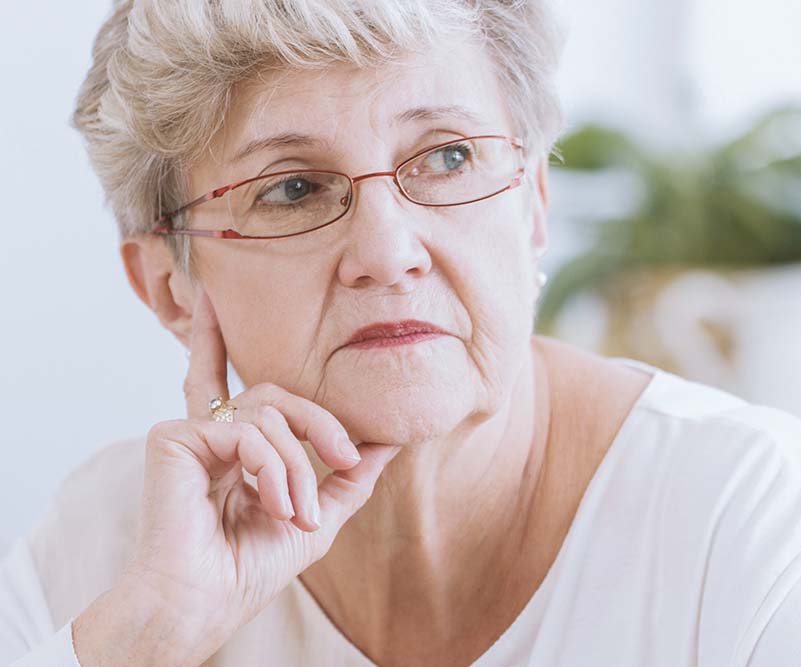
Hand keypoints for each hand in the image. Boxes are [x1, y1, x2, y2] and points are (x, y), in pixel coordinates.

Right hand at [75, 286, 401, 664]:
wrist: (211, 598)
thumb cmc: (253, 566)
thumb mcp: (318, 515)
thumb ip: (349, 476)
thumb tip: (390, 443)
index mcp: (228, 445)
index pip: (223, 380)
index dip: (213, 337)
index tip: (210, 296)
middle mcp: (206, 432)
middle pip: (274, 394)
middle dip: (319, 424)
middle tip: (347, 459)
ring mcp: (188, 433)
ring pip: (269, 413)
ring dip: (296, 466)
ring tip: (293, 510)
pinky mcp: (172, 438)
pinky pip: (246, 430)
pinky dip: (270, 468)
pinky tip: (269, 504)